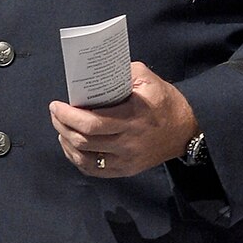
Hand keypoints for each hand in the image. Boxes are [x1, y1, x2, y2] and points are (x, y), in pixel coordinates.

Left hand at [49, 61, 198, 177]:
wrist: (186, 129)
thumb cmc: (165, 102)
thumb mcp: (148, 79)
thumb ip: (122, 73)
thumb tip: (95, 73)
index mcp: (132, 118)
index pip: (90, 123)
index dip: (67, 115)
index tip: (56, 105)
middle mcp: (128, 142)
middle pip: (83, 140)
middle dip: (62, 126)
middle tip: (55, 114)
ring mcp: (126, 160)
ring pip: (85, 157)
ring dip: (66, 142)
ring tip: (61, 128)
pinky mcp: (125, 170)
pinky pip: (93, 170)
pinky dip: (77, 159)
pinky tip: (71, 146)